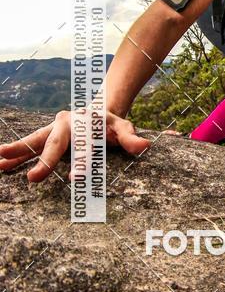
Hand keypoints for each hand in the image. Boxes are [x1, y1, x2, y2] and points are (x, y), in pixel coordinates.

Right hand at [0, 110, 150, 182]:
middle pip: (54, 143)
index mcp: (84, 123)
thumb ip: (131, 138)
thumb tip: (144, 146)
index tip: (75, 179)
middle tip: (34, 179)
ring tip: (0, 162)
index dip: (81, 162)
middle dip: (44, 160)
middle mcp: (65, 125)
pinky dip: (16, 156)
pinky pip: (30, 147)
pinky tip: (2, 166)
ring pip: (35, 142)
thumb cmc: (110, 123)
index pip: (83, 146)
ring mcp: (53, 131)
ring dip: (18, 153)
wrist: (98, 111)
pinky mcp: (47, 138)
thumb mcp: (124, 128)